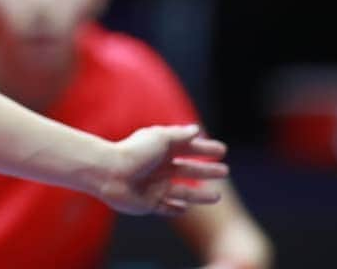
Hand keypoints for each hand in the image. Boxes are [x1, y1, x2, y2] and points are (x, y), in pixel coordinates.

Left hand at [102, 124, 227, 215]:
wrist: (111, 174)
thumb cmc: (136, 153)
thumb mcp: (161, 139)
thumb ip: (180, 135)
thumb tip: (196, 129)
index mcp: (161, 149)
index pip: (188, 148)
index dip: (205, 149)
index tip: (223, 150)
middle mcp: (159, 167)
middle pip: (188, 169)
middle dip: (207, 171)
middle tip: (225, 171)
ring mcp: (154, 185)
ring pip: (183, 191)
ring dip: (200, 194)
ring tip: (218, 196)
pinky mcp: (148, 202)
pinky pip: (166, 207)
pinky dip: (176, 208)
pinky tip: (185, 208)